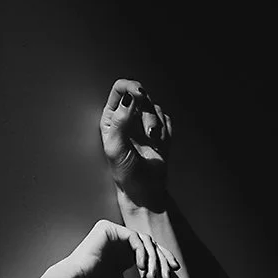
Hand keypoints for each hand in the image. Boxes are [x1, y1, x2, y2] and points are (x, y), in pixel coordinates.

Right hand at [66, 219, 178, 277]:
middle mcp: (118, 243)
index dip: (163, 261)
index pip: (148, 254)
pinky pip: (134, 237)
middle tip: (171, 271)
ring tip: (152, 276)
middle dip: (163, 258)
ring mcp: (113, 234)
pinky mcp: (108, 228)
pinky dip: (141, 252)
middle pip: (150, 244)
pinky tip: (141, 267)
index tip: (173, 273)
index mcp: (122, 257)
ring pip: (144, 240)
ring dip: (153, 258)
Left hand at [99, 78, 171, 209]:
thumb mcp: (116, 147)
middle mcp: (127, 117)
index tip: (139, 94)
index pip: (120, 88)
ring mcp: (143, 123)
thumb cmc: (126, 173)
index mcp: (112, 118)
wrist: (145, 190)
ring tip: (153, 142)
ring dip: (156, 124)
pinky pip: (166, 118)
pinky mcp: (159, 130)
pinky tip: (158, 144)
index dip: (131, 87)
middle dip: (147, 112)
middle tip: (148, 131)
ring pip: (154, 107)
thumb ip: (120, 120)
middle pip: (141, 95)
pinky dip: (164, 130)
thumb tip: (129, 96)